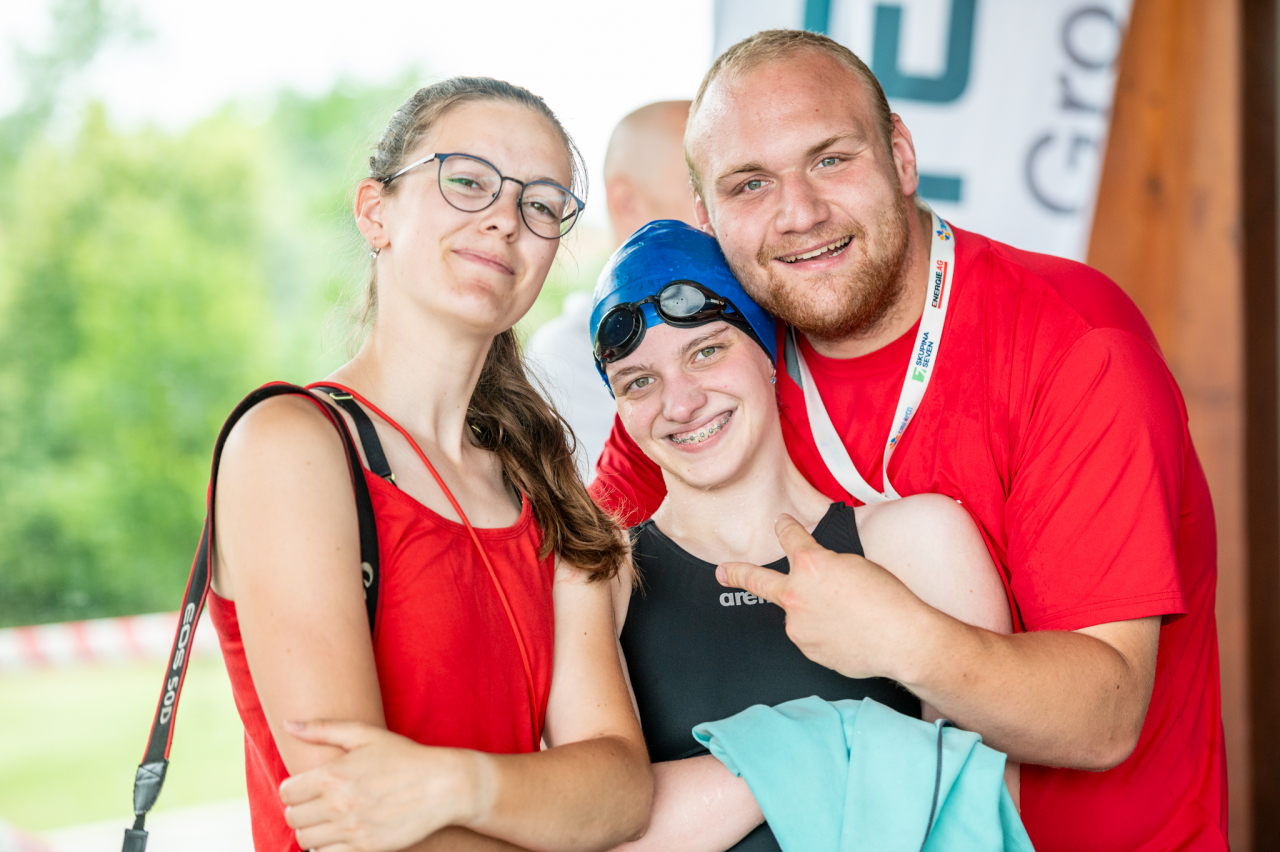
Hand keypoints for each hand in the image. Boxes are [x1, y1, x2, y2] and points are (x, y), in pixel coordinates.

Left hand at [279, 719, 481, 851]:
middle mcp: (338, 804)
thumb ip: (323, 729)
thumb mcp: (366, 735)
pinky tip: (339, 833)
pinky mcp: (365, 848)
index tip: (305, 787)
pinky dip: (326, 846)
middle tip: (317, 803)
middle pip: (293, 817)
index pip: (287, 792)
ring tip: (327, 818)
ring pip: (305, 838)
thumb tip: (288, 724)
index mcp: (333, 775)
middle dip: (300, 809)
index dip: (293, 789)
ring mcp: (351, 829)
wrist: (443, 786)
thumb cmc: (404, 757)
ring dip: (311, 829)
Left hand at [715, 514, 929, 680]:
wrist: (901, 639)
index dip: (785, 527)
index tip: (780, 524)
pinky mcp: (806, 648)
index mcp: (810, 564)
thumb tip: (816, 575)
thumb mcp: (855, 565)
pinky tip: (848, 633)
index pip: (789, 537)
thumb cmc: (888, 600)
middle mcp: (795, 593)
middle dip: (736, 573)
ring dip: (812, 612)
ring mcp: (797, 624)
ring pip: (797, 613)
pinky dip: (824, 633)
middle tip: (722, 572)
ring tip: (849, 617)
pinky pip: (810, 635)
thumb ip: (825, 566)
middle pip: (756, 580)